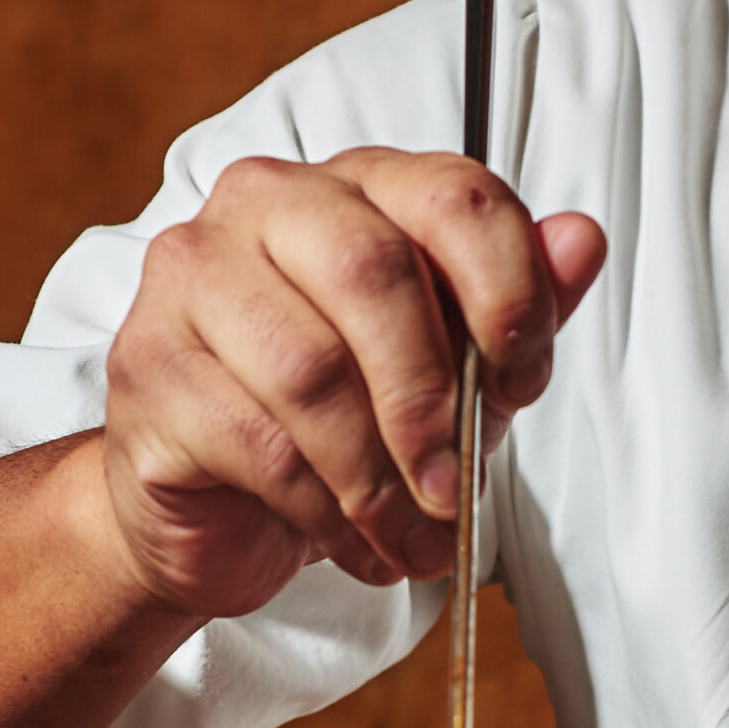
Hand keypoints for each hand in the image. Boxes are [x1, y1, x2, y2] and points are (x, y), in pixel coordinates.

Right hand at [99, 147, 606, 615]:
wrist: (211, 512)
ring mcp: (191, 275)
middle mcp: (266, 202)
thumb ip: (516, 307)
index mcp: (356, 183)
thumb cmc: (341, 423)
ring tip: (415, 539)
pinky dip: (326, 512)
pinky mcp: (147, 365)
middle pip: (372, 272)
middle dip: (432, 400)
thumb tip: (581, 241)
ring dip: (381, 479)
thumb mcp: (453, 371)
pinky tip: (355, 544)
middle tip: (457, 490)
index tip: (523, 383)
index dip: (508, 293)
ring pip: (312, 369)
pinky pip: (259, 443)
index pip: (452, 194)